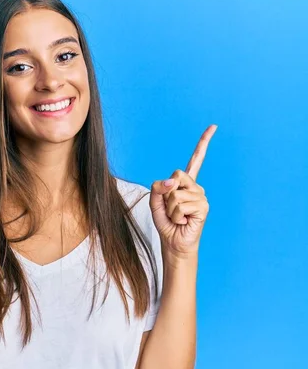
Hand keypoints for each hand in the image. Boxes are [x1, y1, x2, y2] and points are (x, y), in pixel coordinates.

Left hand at [149, 125, 216, 260]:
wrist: (173, 242)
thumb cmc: (165, 222)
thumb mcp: (155, 200)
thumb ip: (158, 186)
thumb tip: (172, 181)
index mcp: (185, 183)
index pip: (196, 159)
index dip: (204, 143)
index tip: (214, 127)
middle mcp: (195, 187)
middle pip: (176, 175)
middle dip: (166, 193)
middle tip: (171, 208)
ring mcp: (201, 196)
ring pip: (175, 194)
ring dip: (169, 208)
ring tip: (176, 217)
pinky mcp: (203, 207)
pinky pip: (180, 205)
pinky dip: (175, 215)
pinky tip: (183, 221)